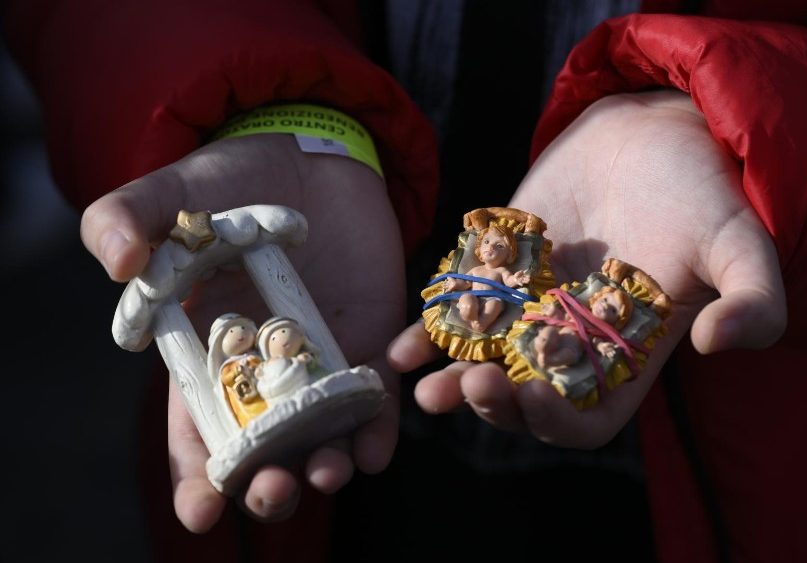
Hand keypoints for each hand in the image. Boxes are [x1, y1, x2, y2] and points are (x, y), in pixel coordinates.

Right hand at [82, 134, 403, 529]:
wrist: (315, 157)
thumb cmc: (234, 179)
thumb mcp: (177, 192)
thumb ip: (131, 216)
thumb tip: (117, 263)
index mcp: (207, 354)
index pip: (198, 430)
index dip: (196, 475)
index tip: (202, 508)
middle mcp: (266, 372)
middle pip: (265, 449)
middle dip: (267, 482)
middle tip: (273, 491)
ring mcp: (322, 361)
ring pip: (324, 436)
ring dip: (327, 465)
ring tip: (331, 470)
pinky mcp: (371, 342)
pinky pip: (378, 399)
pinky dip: (380, 428)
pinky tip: (376, 446)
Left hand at [390, 90, 784, 447]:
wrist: (654, 130)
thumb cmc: (703, 191)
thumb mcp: (740, 243)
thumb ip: (754, 298)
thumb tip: (720, 344)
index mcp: (625, 356)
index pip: (585, 418)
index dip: (556, 422)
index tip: (532, 400)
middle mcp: (572, 342)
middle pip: (524, 398)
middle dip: (493, 403)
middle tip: (469, 386)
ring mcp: (530, 308)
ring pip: (483, 363)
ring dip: (451, 383)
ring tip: (424, 386)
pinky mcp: (499, 270)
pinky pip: (458, 313)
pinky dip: (427, 334)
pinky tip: (402, 347)